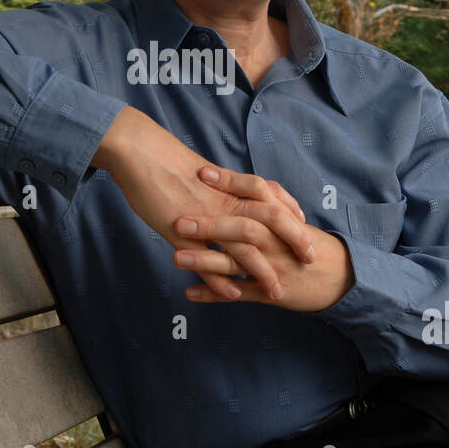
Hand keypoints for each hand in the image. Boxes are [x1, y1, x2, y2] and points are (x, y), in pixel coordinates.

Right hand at [91, 107, 316, 300]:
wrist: (138, 152)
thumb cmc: (165, 160)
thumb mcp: (201, 173)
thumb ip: (221, 186)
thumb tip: (233, 191)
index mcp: (229, 185)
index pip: (272, 198)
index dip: (292, 214)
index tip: (305, 228)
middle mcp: (223, 200)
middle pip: (270, 220)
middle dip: (294, 241)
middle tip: (310, 259)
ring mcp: (204, 218)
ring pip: (243, 246)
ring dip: (263, 271)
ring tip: (276, 291)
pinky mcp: (181, 232)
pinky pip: (206, 261)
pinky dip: (222, 281)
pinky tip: (233, 295)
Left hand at [173, 165, 354, 312]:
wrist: (341, 278)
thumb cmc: (310, 245)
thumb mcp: (295, 220)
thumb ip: (272, 203)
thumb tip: (252, 184)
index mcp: (281, 218)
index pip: (256, 192)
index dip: (230, 182)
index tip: (202, 172)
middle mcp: (276, 241)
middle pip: (242, 227)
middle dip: (210, 224)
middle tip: (179, 219)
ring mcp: (272, 267)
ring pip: (236, 262)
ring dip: (204, 260)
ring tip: (175, 257)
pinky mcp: (270, 292)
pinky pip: (239, 293)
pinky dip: (214, 293)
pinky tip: (189, 292)